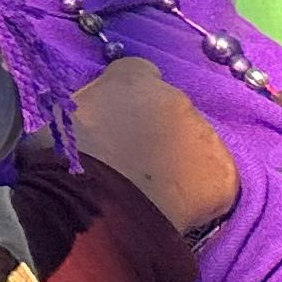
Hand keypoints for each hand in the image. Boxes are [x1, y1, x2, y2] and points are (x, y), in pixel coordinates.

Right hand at [70, 57, 240, 235]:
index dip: (126, 97)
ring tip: (151, 188)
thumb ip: (81, 110)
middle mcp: (176, 98)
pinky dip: (196, 190)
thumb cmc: (59, 161)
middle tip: (130, 160)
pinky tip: (172, 205)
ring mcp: (205, 136)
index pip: (137, 72)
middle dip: (154, 129)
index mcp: (132, 79)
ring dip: (176, 157)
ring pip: (194, 143)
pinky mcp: (223, 175)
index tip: (113, 119)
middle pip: (170, 109)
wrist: (93, 210)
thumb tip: (81, 119)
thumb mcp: (57, 120)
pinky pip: (211, 178)